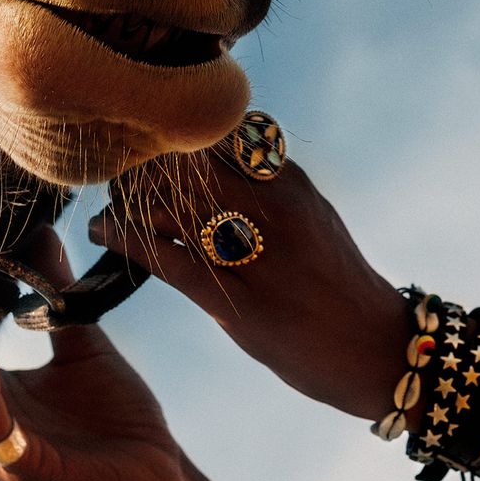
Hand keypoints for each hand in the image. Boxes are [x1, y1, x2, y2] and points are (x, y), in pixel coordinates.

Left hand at [89, 150, 409, 420]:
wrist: (376, 348)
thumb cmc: (337, 283)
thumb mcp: (312, 216)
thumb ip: (267, 186)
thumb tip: (218, 160)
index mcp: (290, 182)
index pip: (218, 133)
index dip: (173, 132)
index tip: (146, 137)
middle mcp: (272, 208)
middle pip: (186, 164)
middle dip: (142, 165)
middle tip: (115, 172)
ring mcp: (256, 253)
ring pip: (169, 207)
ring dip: (126, 202)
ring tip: (109, 206)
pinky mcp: (237, 301)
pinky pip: (166, 259)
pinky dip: (125, 239)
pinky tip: (104, 233)